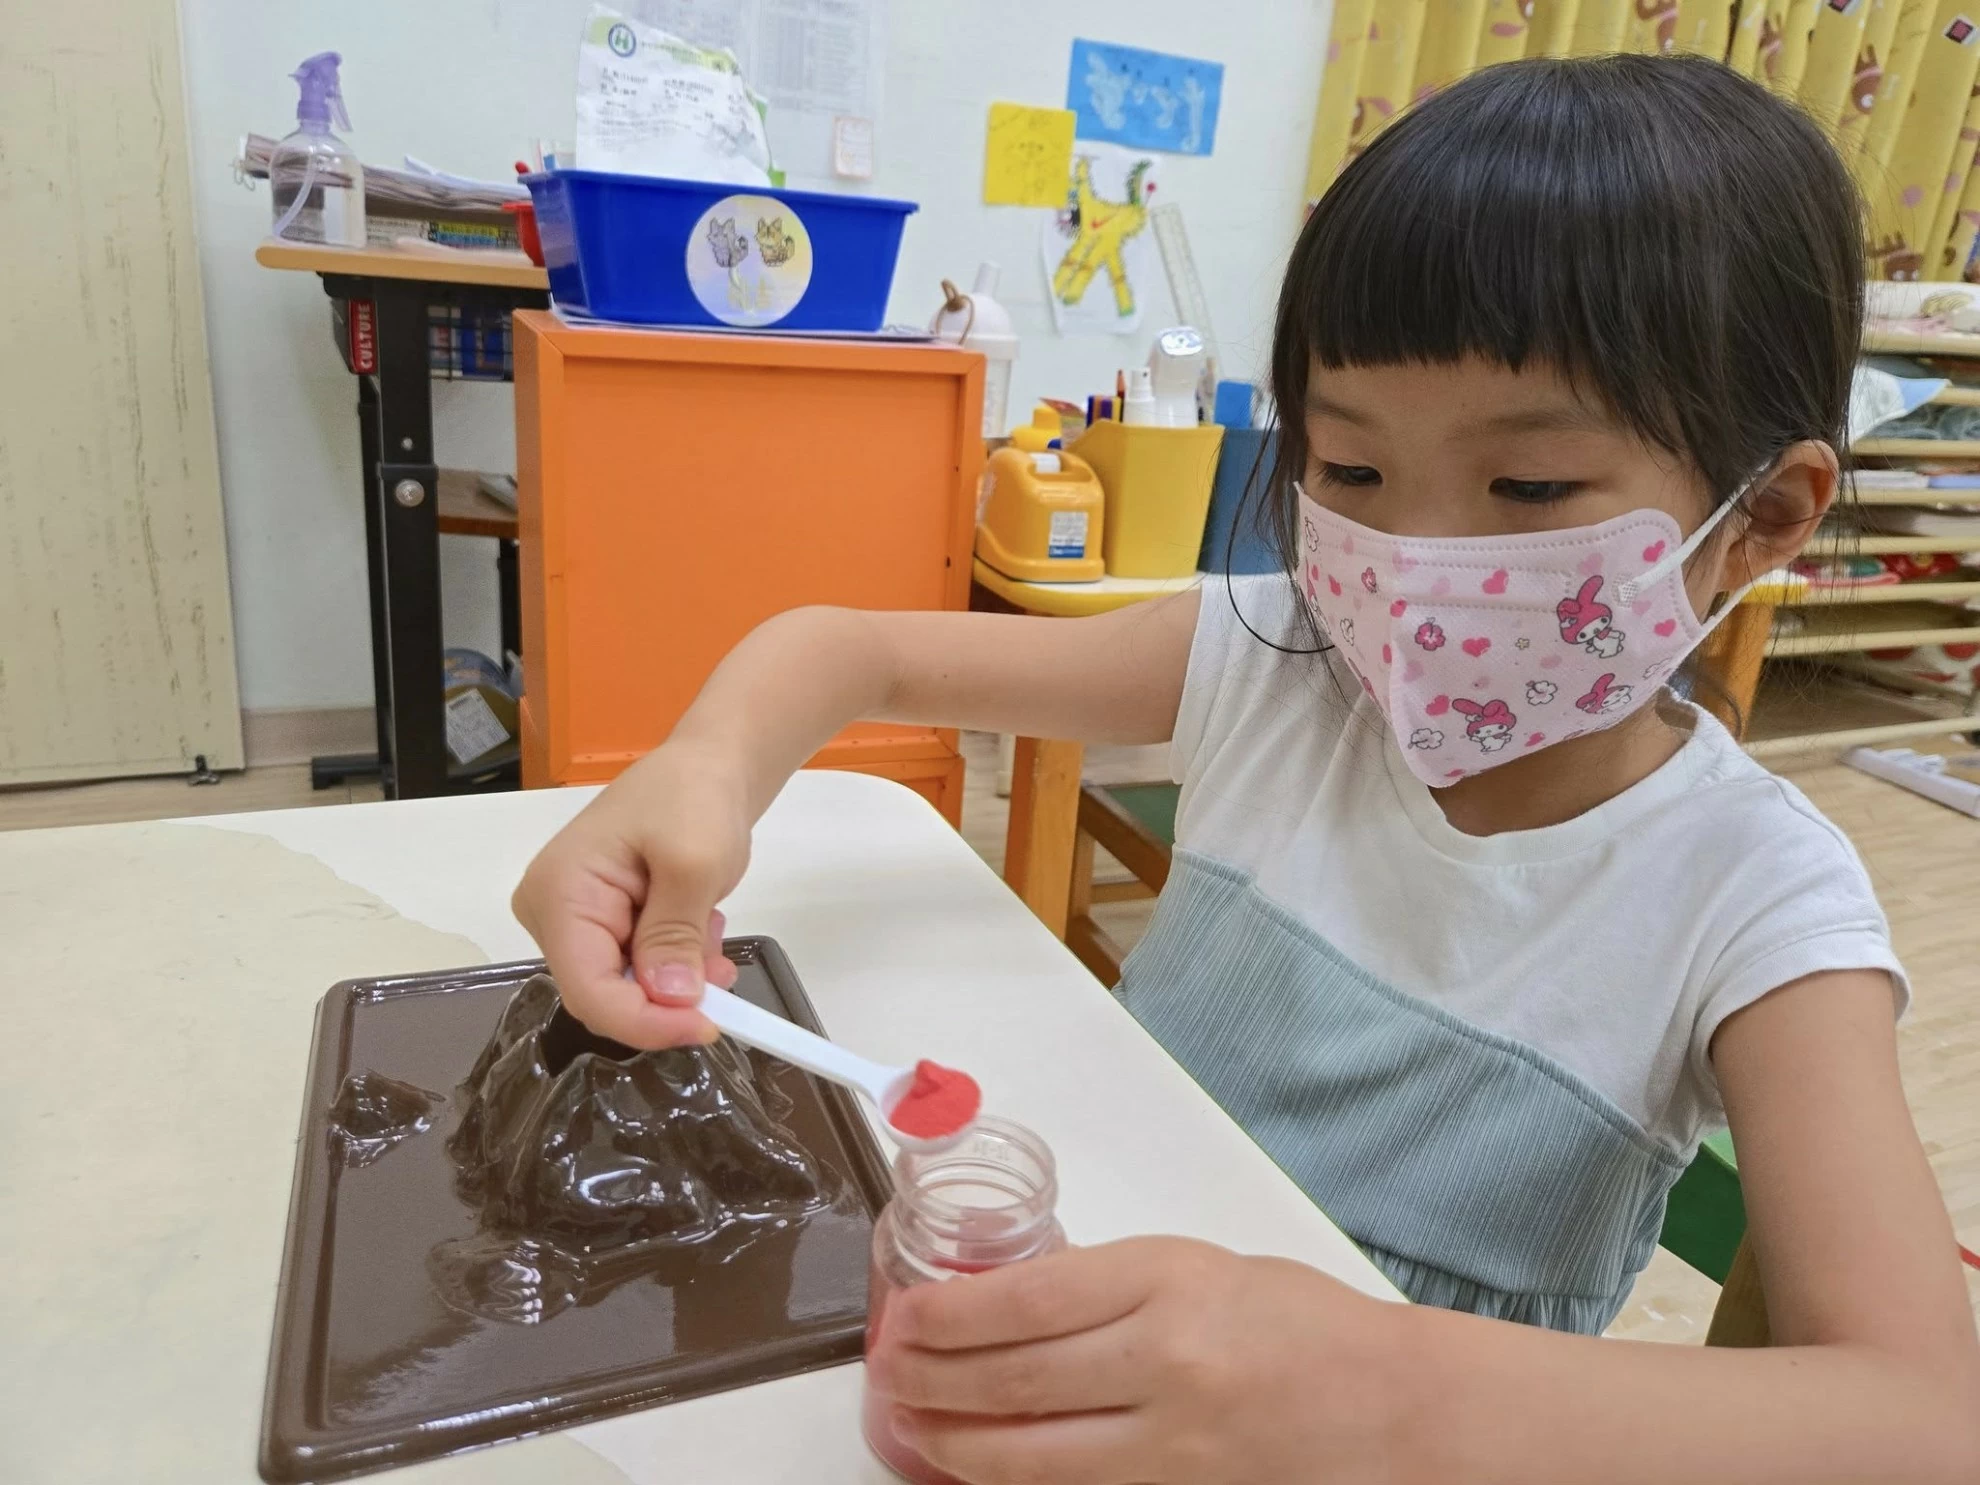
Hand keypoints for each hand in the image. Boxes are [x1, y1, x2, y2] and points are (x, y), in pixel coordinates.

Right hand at [510, 744, 749, 1047]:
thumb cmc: (693, 795)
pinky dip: (678, 962)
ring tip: (712, 927)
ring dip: (680, 976)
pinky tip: (700, 924)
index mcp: (558, 894)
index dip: (645, 1021)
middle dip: (668, 997)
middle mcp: (553, 915)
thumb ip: (676, 934)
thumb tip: (671, 1000)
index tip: (707, 1024)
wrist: (706, 765)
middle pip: (605, 995)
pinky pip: (640, 970)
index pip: (588, 990)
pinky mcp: (606, 926)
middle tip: (722, 972)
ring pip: (628, 989)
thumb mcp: (693, 861)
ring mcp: (577, 922)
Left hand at [868, 1237, 1407, 1484]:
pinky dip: (1019, 1478)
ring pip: (1032, 1451)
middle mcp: (1166, 1360)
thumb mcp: (1200, 1269)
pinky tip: (983, 1465)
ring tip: (913, 1424)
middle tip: (888, 1370)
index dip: (950, 1313)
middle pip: (1014, 1376)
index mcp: (1170, 1280)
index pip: (1028, 1299)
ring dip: (956, 1440)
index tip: (905, 1314)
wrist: (1393, 1411)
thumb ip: (1110, 1286)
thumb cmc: (1303, 1325)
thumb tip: (1012, 1304)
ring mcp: (1173, 1442)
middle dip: (932, 1377)